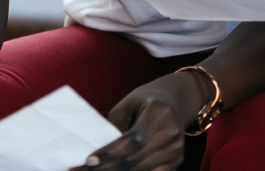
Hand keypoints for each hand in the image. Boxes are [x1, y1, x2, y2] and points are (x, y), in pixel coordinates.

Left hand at [74, 71, 211, 170]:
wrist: (175, 101)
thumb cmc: (146, 101)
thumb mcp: (129, 105)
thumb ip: (116, 128)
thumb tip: (96, 156)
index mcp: (159, 114)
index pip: (132, 141)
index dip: (109, 153)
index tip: (88, 161)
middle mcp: (171, 135)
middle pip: (135, 162)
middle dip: (106, 169)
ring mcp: (176, 152)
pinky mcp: (176, 163)